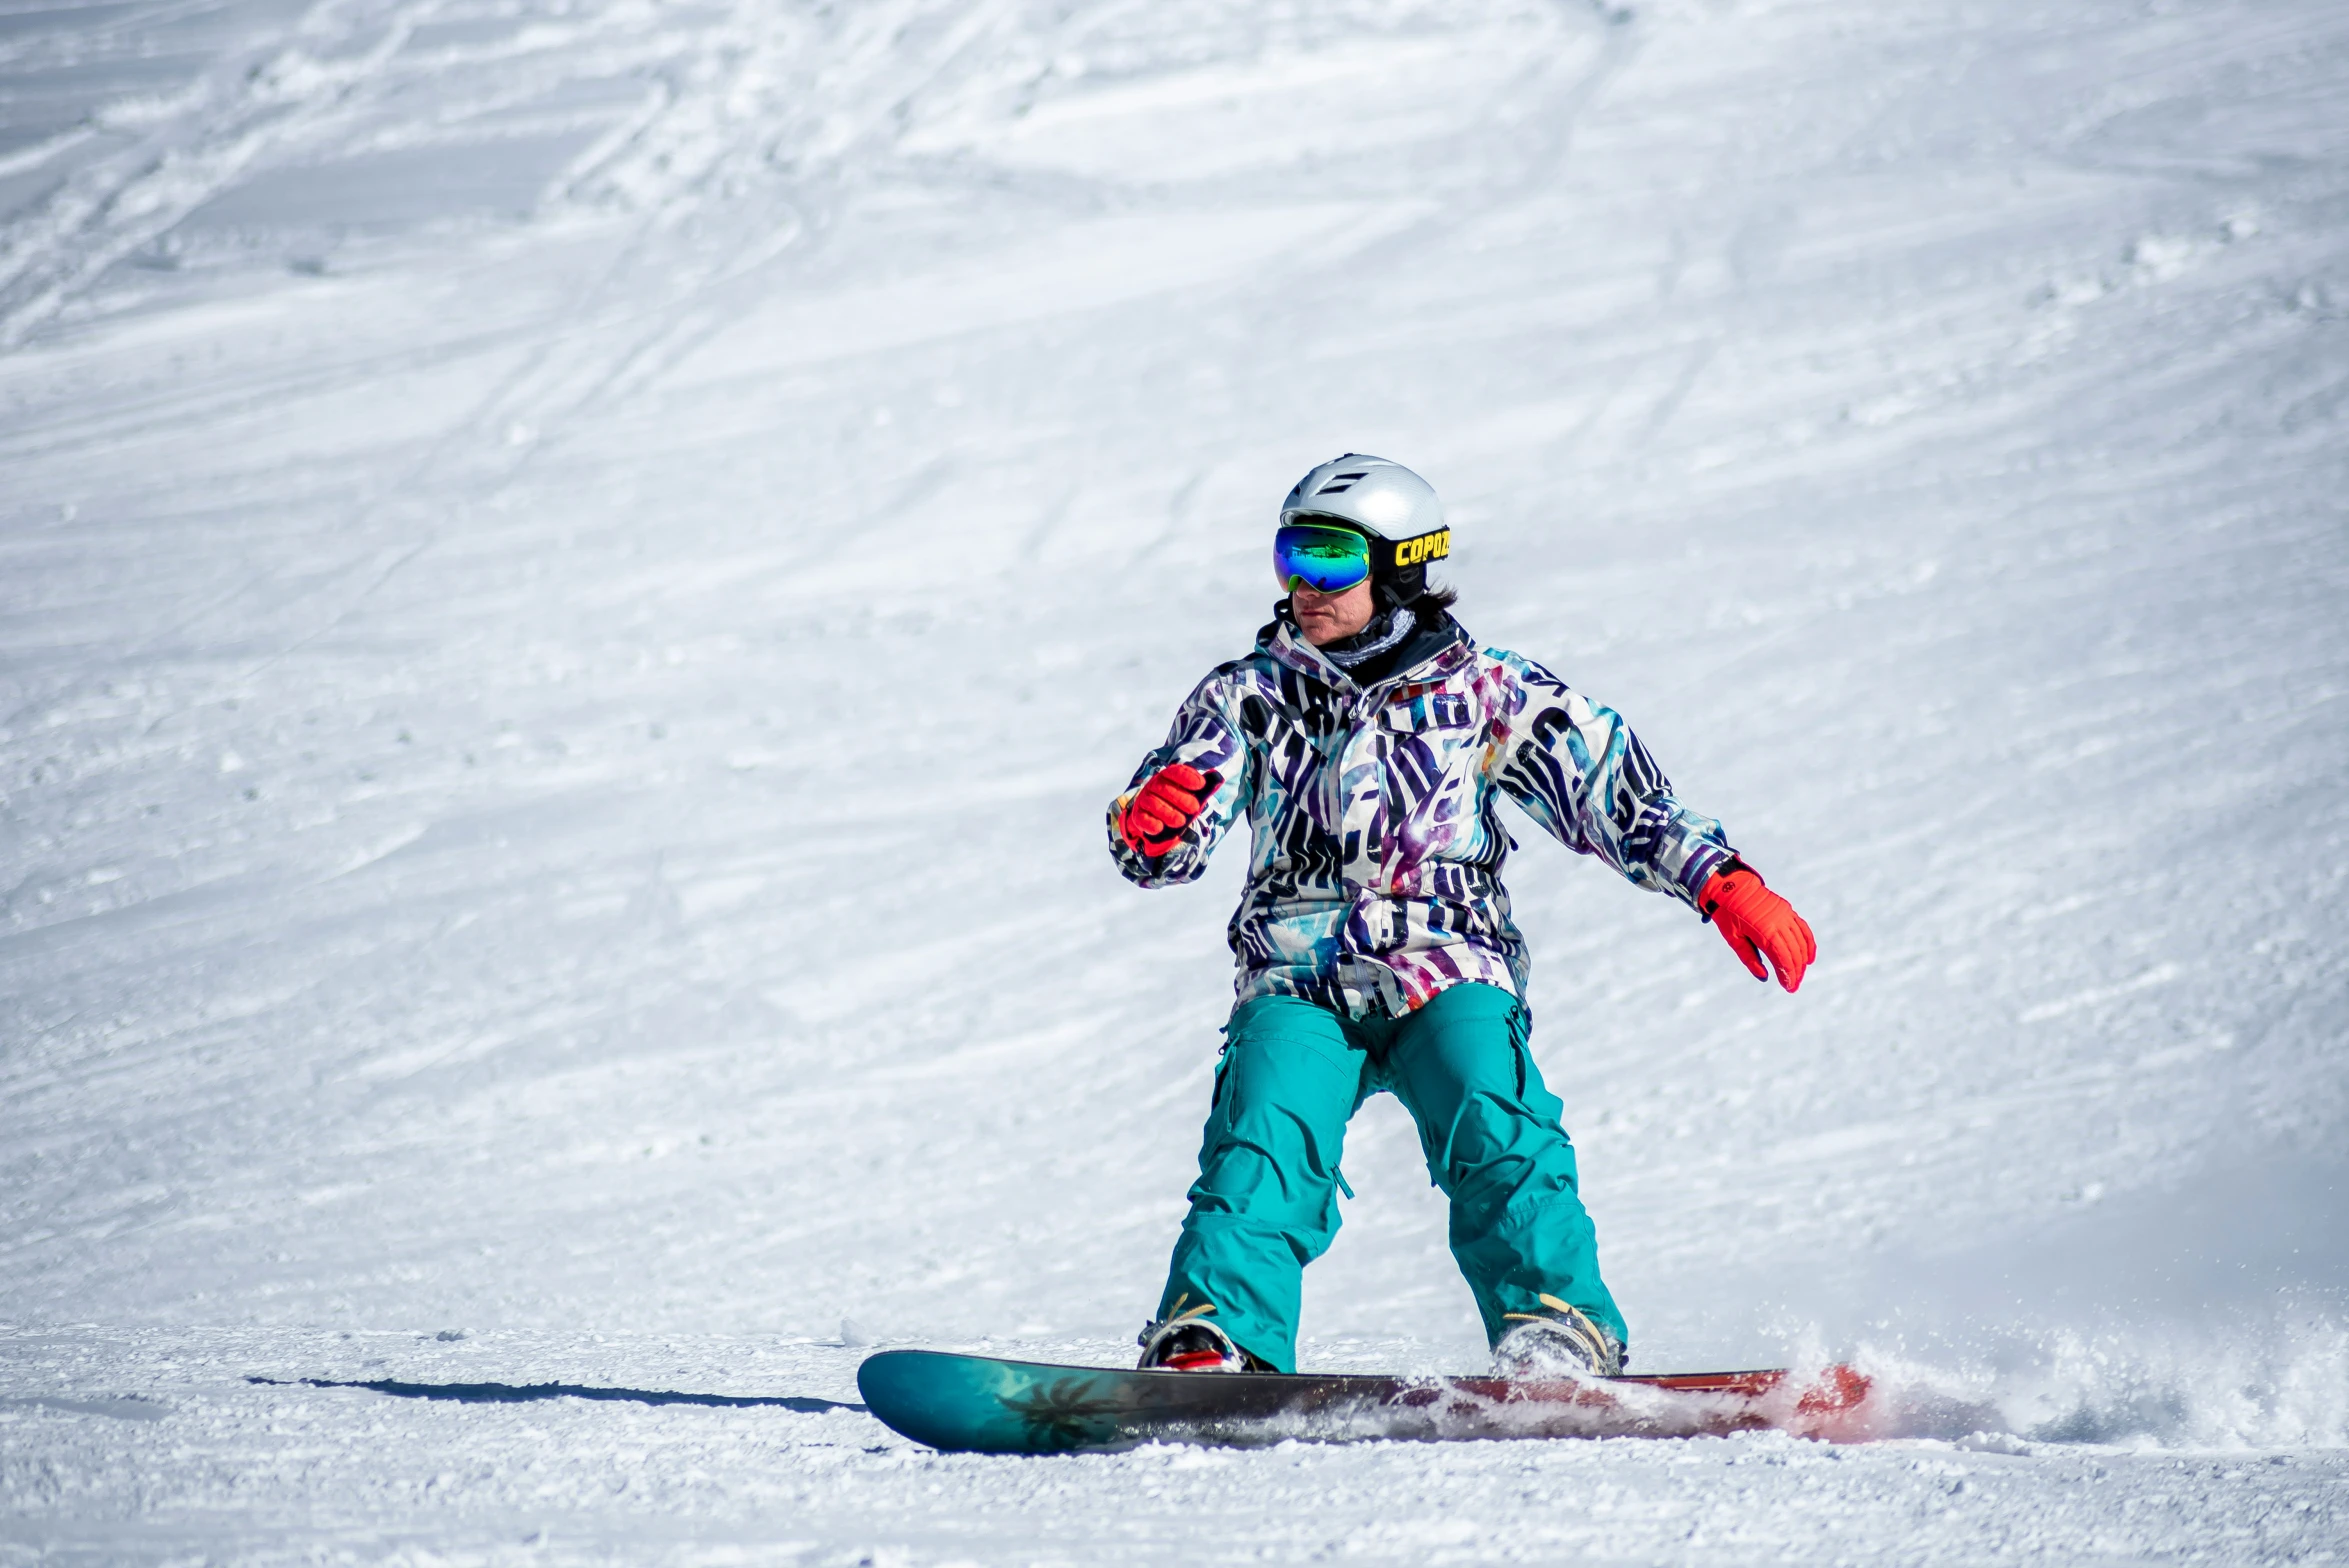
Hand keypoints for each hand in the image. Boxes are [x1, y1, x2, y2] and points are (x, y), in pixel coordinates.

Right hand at [1119, 763, 1222, 857]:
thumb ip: (1205, 788)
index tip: (1201, 785)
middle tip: (1195, 808)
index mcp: (1168, 777)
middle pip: (1165, 789)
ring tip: (1181, 822)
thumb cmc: (1179, 804)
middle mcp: (1154, 786)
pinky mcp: (1139, 816)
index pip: (1175, 772)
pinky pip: (1142, 818)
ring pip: (1153, 804)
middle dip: (1181, 798)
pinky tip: (1159, 828)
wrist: (1160, 822)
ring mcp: (1145, 801)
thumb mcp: (1194, 796)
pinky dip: (1150, 823)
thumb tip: (1218, 778)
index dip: (1188, 777)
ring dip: (1167, 813)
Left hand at [1699, 866, 1815, 992]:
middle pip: (1793, 952)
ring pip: (1800, 942)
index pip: (1782, 958)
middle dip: (1796, 971)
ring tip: (1799, 975)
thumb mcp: (1733, 939)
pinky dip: (1808, 944)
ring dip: (1802, 961)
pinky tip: (1809, 958)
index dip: (1788, 974)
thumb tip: (1764, 977)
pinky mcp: (1788, 910)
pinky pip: (1803, 929)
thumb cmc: (1728, 914)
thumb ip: (1749, 959)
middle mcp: (1778, 922)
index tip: (1789, 987)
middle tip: (1794, 986)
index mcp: (1763, 931)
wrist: (1731, 886)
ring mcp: (1785, 915)